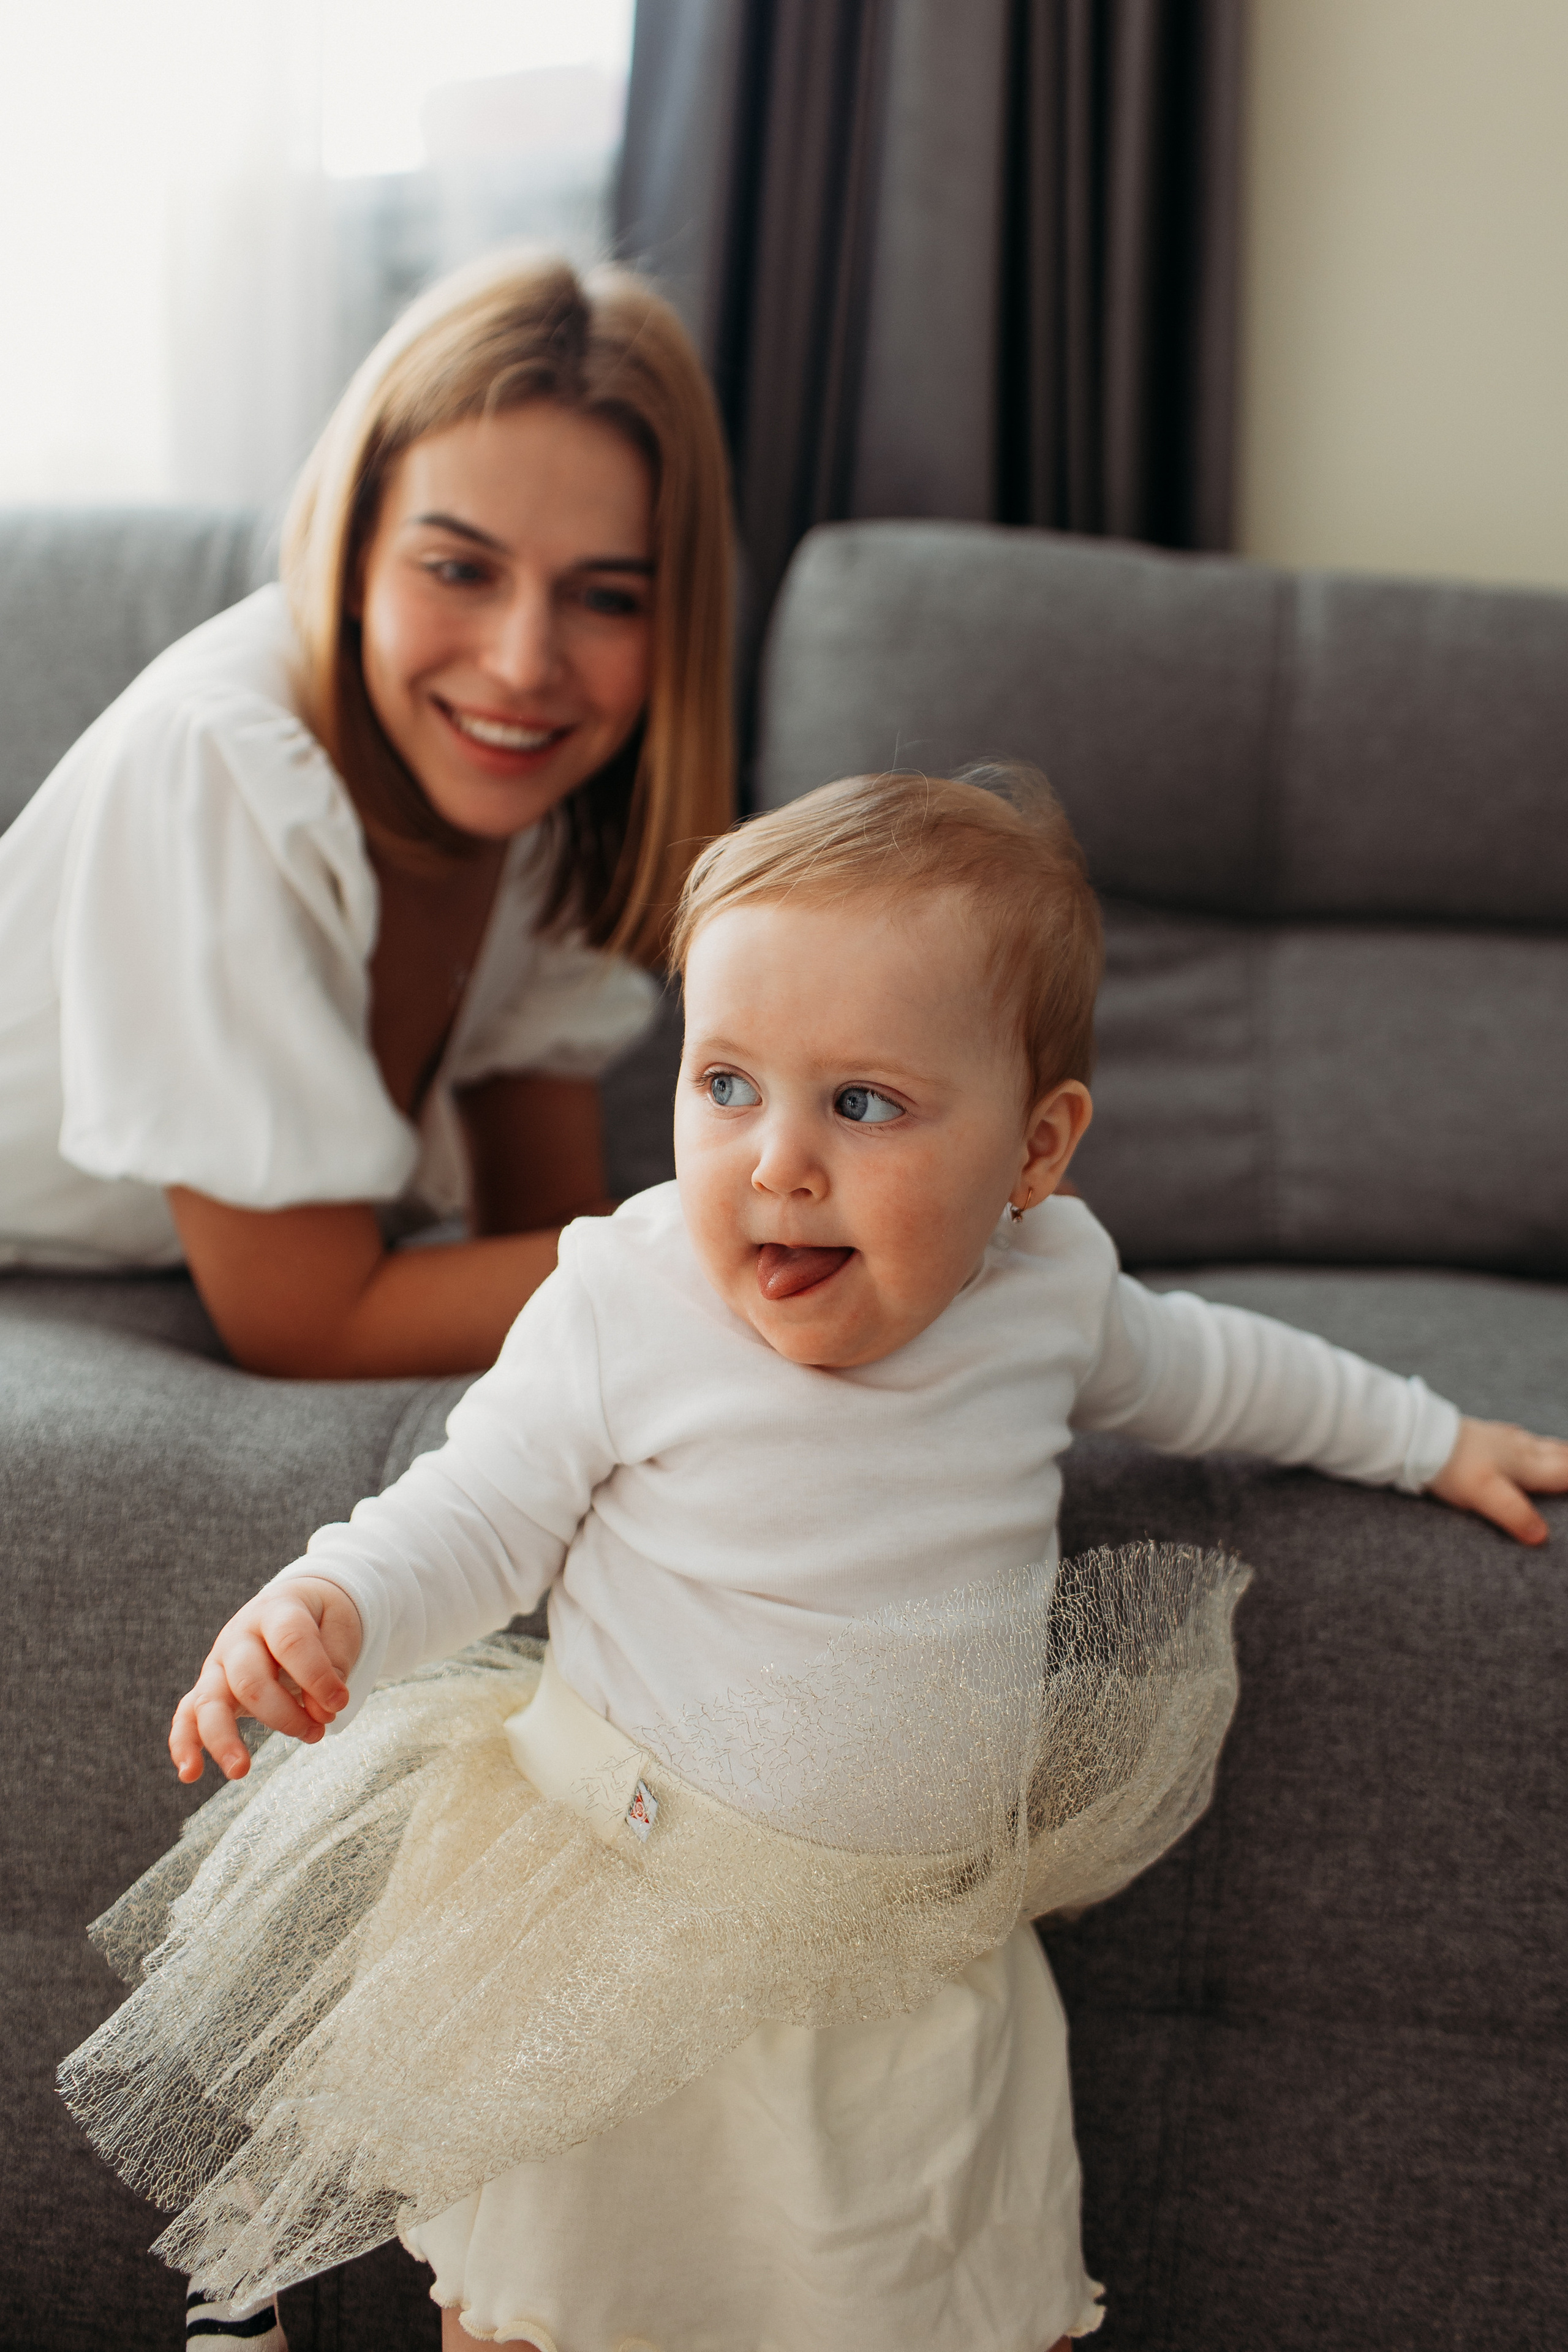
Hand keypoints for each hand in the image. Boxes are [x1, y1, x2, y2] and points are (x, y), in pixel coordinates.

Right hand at [169, 1578, 362, 1783]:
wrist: (295, 1604)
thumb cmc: (320, 1619)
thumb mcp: (339, 1626)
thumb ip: (334, 1664)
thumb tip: (320, 1711)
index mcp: (277, 1611)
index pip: (291, 1642)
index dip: (317, 1676)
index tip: (340, 1703)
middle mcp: (240, 1636)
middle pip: (249, 1679)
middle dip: (285, 1715)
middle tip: (318, 1732)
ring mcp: (219, 1662)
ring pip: (209, 1701)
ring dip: (224, 1739)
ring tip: (240, 1771)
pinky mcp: (208, 1687)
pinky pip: (187, 1715)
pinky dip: (184, 1744)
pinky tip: (190, 1773)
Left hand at [1428, 1417, 1567, 1544]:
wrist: (1419, 1436)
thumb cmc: (1453, 1466)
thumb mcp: (1484, 1495)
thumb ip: (1514, 1514)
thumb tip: (1542, 1537)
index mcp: (1525, 1465)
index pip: (1565, 1473)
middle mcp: (1518, 1449)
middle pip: (1557, 1454)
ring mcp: (1500, 1439)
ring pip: (1538, 1444)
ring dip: (1556, 1448)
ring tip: (1564, 1451)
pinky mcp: (1482, 1434)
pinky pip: (1516, 1436)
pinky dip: (1528, 1440)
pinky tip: (1521, 1436)